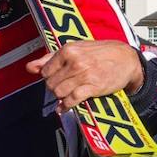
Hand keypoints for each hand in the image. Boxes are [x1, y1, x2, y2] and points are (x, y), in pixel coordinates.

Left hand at [25, 40, 143, 111]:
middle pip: (51, 84)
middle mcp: (74, 62)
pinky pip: (72, 100)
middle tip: (63, 87)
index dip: (49, 77)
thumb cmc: (101, 53)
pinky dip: (66, 106)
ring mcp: (84, 75)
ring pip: (59, 93)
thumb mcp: (76, 49)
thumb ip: (51, 58)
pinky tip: (65, 107)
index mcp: (68, 50)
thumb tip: (30, 67)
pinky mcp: (92, 87)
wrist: (126, 59)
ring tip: (66, 95)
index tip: (57, 79)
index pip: (45, 71)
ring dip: (61, 97)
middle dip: (55, 88)